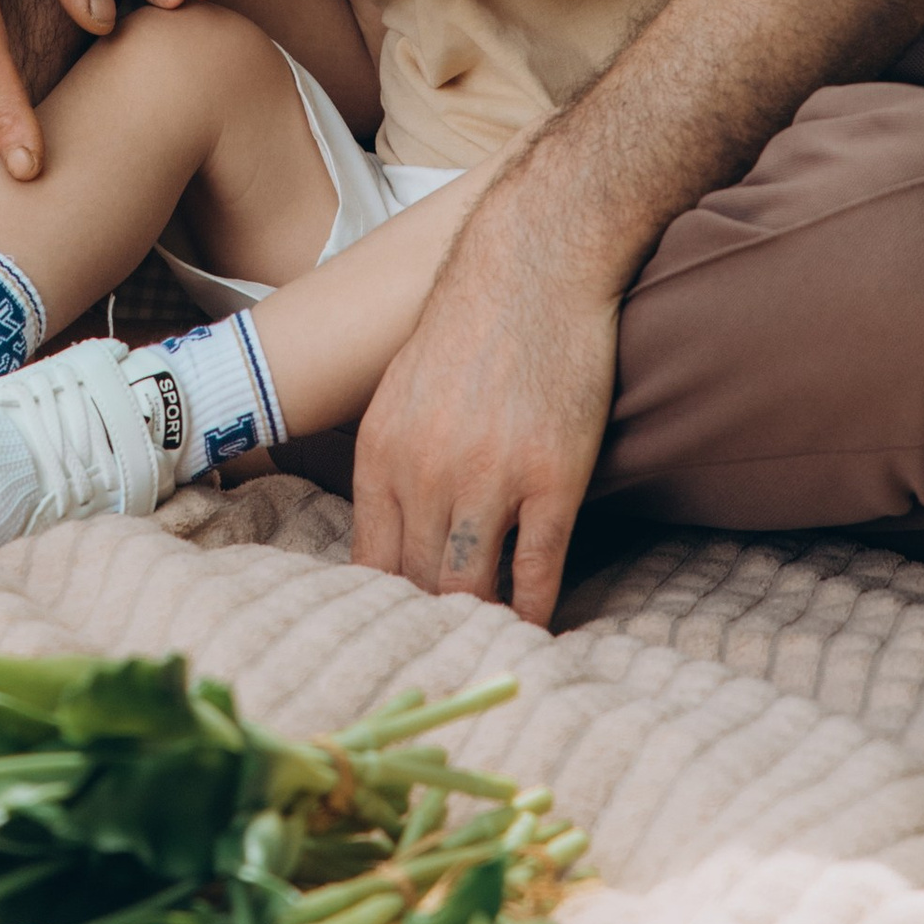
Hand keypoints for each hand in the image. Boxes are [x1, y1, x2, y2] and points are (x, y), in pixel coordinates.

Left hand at [351, 178, 617, 625]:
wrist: (536, 264)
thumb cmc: (470, 323)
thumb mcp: (402, 389)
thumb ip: (393, 460)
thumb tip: (388, 532)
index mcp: (381, 451)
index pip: (370, 561)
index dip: (385, 605)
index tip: (397, 633)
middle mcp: (426, 471)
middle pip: (417, 585)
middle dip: (427, 627)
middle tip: (441, 659)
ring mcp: (491, 478)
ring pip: (471, 587)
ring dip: (478, 625)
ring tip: (484, 651)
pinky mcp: (553, 479)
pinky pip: (537, 571)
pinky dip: (532, 610)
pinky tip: (534, 626)